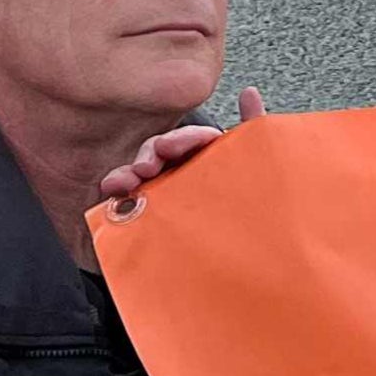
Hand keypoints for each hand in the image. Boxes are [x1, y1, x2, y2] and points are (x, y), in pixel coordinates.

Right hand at [100, 88, 267, 210]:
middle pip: (163, 155)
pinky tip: (111, 195)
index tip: (169, 146)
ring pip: (144, 178)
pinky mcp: (156, 224)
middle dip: (150, 154)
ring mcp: (173, 201)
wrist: (258, 282)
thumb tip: (249, 93)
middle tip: (145, 167)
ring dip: (128, 173)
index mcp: (214, 163)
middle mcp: (191, 179)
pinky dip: (118, 198)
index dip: (181, 140)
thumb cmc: (262, 226)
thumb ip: (257, 131)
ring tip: (120, 181)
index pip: (193, 141)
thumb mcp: (264, 172)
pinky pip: (133, 206)